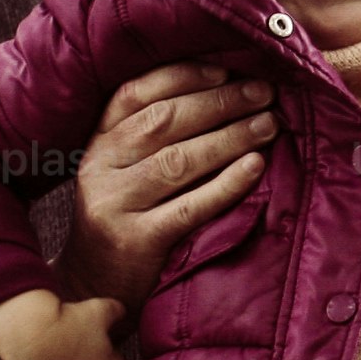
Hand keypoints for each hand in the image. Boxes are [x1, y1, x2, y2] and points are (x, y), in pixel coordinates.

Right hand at [62, 62, 278, 312]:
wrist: (92, 290)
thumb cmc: (124, 222)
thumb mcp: (122, 173)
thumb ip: (153, 138)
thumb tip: (224, 90)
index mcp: (97, 144)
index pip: (134, 93)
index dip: (182, 76)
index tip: (226, 69)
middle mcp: (100, 168)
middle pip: (163, 122)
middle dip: (219, 102)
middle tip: (263, 93)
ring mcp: (115, 205)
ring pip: (178, 160)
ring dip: (230, 137)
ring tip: (268, 125)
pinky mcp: (136, 241)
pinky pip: (190, 206)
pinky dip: (227, 184)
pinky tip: (255, 167)